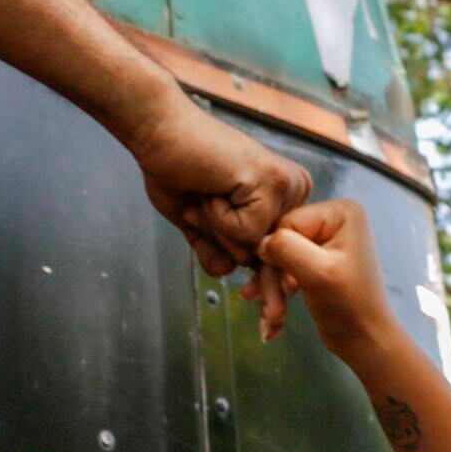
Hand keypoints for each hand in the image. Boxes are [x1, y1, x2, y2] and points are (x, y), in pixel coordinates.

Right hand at [130, 93, 311, 330]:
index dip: (266, 283)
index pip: (277, 255)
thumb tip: (226, 273)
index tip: (270, 320)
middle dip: (234, 255)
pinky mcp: (272, 184)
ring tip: (206, 193)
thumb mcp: (197, 220)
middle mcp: (291, 190)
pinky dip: (219, 218)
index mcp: (279, 196)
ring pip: (256, 249)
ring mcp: (286, 187)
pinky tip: (212, 188)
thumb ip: (213, 248)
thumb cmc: (176, 167)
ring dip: (217, 230)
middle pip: (270, 259)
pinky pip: (247, 233)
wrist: (159, 131)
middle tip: (206, 211)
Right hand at [256, 201, 402, 362]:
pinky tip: (272, 316)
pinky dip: (277, 292)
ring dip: (272, 290)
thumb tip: (258, 241)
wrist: (364, 341)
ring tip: (272, 318)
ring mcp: (323, 240)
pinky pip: (284, 269)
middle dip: (273, 279)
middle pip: (280, 241)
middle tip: (273, 310)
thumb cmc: (349, 306)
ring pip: (278, 258)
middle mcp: (333, 220)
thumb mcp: (317, 273)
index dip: (277, 255)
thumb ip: (285, 248)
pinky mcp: (315, 260)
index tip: (285, 288)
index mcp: (340, 213)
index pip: (287, 223)